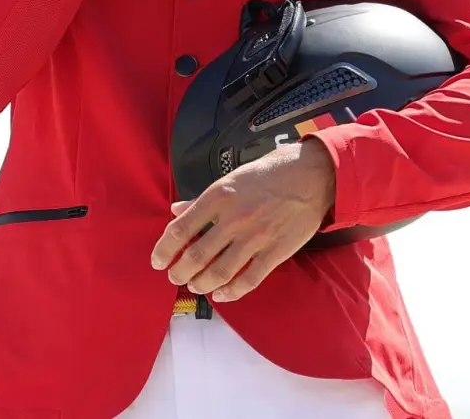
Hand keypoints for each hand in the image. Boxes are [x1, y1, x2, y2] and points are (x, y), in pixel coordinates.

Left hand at [151, 137, 335, 302]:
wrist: (312, 176)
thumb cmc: (268, 174)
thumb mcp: (230, 179)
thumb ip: (202, 200)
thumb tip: (176, 211)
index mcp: (218, 196)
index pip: (180, 229)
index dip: (164, 249)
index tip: (157, 261)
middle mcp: (234, 218)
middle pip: (196, 256)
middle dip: (180, 273)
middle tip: (175, 277)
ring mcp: (256, 237)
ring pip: (219, 272)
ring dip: (202, 284)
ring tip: (195, 285)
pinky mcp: (276, 252)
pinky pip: (248, 280)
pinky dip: (231, 292)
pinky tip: (221, 295)